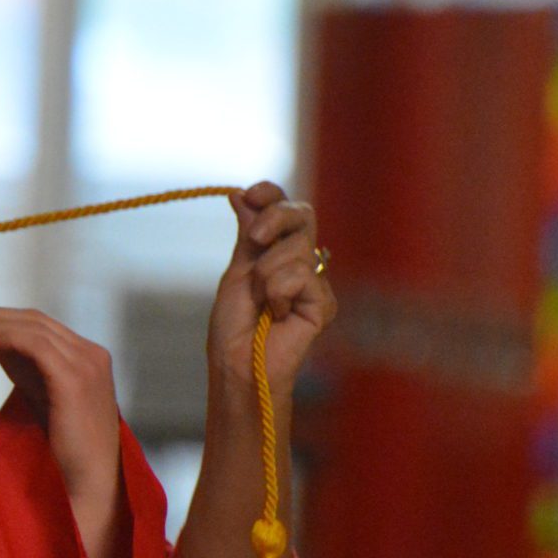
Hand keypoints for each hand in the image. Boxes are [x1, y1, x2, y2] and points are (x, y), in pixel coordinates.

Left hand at [0, 307, 121, 521]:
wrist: (88, 483)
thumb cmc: (65, 449)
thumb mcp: (42, 396)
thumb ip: (26, 368)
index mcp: (89, 357)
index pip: (43, 326)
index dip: (5, 318)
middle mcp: (91, 354)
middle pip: (36, 321)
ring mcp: (86, 364)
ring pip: (31, 329)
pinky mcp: (73, 377)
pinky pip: (30, 343)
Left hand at [209, 180, 335, 399]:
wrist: (236, 363)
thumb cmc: (232, 325)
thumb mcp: (236, 271)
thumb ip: (247, 234)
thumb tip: (240, 194)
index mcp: (277, 250)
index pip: (285, 208)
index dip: (271, 194)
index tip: (250, 194)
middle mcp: (301, 261)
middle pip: (303, 215)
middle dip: (275, 218)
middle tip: (254, 240)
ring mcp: (316, 281)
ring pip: (296, 249)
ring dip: (265, 275)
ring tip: (260, 302)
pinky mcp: (325, 302)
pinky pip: (302, 275)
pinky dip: (278, 293)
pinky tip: (278, 315)